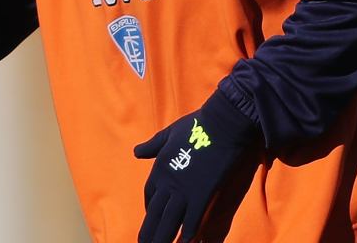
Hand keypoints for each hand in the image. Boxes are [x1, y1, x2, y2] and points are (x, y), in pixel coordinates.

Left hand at [134, 92, 256, 242]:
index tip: (152, 216)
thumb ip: (152, 145)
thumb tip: (136, 152)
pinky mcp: (202, 194)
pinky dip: (187, 233)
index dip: (149, 208)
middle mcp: (168, 183)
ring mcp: (184, 190)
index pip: (149, 195)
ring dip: (162, 238)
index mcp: (159, 168)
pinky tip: (185, 241)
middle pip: (154, 214)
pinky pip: (191, 219)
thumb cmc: (196, 126)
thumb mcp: (168, 133)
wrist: (220, 125)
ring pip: (169, 221)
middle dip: (149, 232)